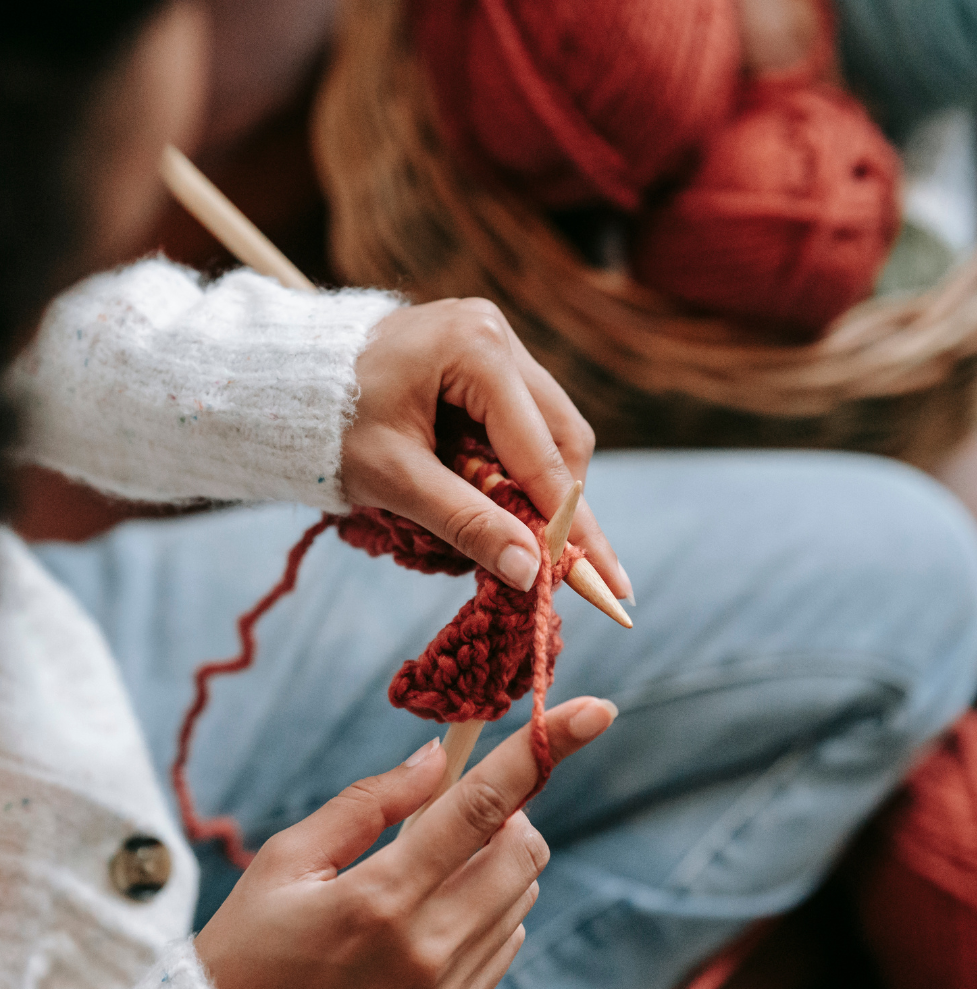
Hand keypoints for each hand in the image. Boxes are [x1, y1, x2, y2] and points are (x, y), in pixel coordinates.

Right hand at [195, 696, 617, 988]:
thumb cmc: (248, 946)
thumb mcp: (287, 858)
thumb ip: (371, 801)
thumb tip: (439, 757)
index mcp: (380, 898)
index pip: (481, 806)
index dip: (542, 750)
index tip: (596, 710)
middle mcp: (426, 949)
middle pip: (525, 850)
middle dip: (510, 812)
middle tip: (457, 813)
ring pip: (524, 893)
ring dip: (499, 859)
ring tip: (434, 867)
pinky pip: (509, 941)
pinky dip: (492, 907)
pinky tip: (435, 913)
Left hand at [340, 298, 631, 599]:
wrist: (282, 382)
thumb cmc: (328, 425)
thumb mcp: (395, 479)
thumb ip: (466, 522)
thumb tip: (532, 572)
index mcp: (476, 349)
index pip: (542, 453)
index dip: (572, 523)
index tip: (606, 579)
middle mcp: (496, 333)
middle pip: (562, 435)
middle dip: (563, 505)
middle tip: (566, 568)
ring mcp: (493, 340)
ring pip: (550, 428)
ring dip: (540, 487)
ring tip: (523, 535)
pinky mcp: (484, 357)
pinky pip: (523, 420)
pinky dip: (517, 466)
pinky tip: (500, 498)